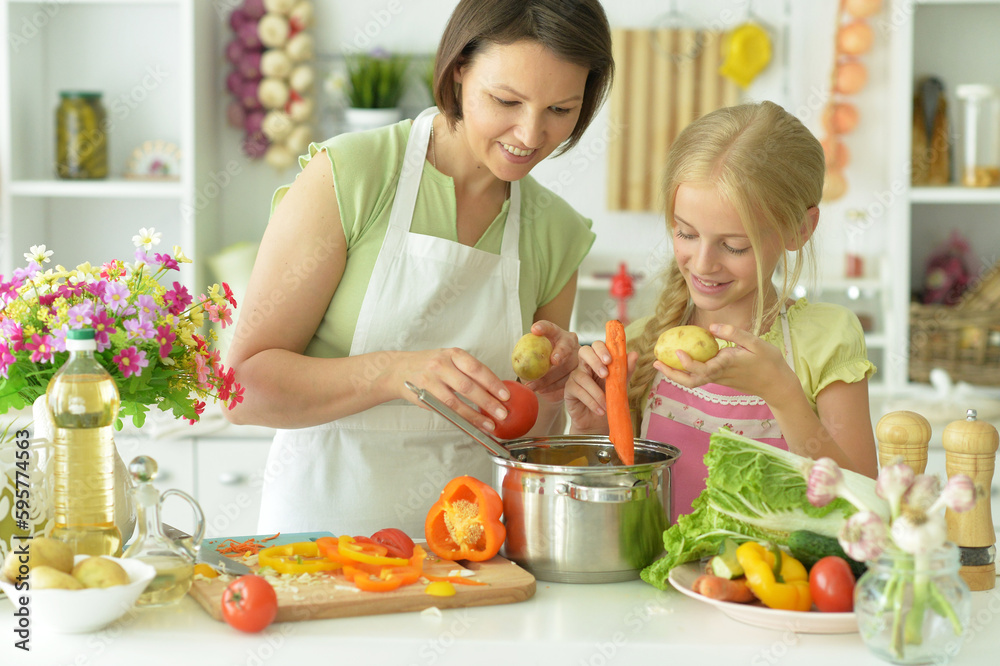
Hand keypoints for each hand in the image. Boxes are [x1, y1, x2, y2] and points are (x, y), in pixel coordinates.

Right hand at [391, 347, 510, 433]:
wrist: (399, 369)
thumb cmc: (429, 365)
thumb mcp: (449, 359)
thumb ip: (468, 372)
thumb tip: (494, 391)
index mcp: (453, 354)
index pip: (477, 368)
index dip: (493, 382)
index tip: (505, 395)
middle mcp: (441, 365)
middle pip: (468, 386)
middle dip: (488, 402)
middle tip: (502, 413)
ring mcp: (431, 381)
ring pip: (456, 401)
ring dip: (475, 415)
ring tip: (490, 424)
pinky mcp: (424, 396)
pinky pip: (445, 410)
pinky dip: (461, 419)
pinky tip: (472, 425)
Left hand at [520, 320, 579, 402]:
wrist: (555, 373)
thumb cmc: (541, 360)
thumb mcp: (534, 352)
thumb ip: (527, 352)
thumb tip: (517, 360)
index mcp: (557, 334)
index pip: (550, 328)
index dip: (543, 327)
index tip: (534, 330)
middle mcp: (570, 343)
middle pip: (566, 347)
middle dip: (560, 353)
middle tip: (553, 360)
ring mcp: (577, 358)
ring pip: (567, 367)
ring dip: (550, 377)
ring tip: (533, 385)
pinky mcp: (580, 373)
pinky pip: (567, 381)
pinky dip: (553, 386)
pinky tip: (541, 390)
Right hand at [565, 341, 637, 434]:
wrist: (598, 422)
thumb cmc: (608, 400)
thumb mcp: (620, 385)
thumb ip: (625, 370)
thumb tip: (634, 354)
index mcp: (598, 361)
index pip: (596, 345)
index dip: (602, 349)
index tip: (610, 360)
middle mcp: (585, 365)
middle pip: (584, 351)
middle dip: (595, 361)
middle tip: (605, 375)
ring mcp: (575, 376)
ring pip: (582, 376)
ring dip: (597, 392)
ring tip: (606, 404)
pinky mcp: (569, 389)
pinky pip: (578, 391)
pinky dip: (591, 401)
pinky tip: (600, 410)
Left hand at [653, 324, 796, 401]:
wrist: (777, 385)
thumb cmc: (769, 362)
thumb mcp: (756, 343)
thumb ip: (734, 334)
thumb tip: (711, 327)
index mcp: (727, 365)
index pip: (703, 368)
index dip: (688, 362)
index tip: (676, 351)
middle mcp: (719, 374)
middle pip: (691, 380)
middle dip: (672, 374)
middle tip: (655, 363)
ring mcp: (719, 379)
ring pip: (693, 381)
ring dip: (675, 374)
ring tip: (660, 363)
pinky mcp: (720, 379)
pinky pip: (699, 377)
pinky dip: (686, 371)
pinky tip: (679, 360)